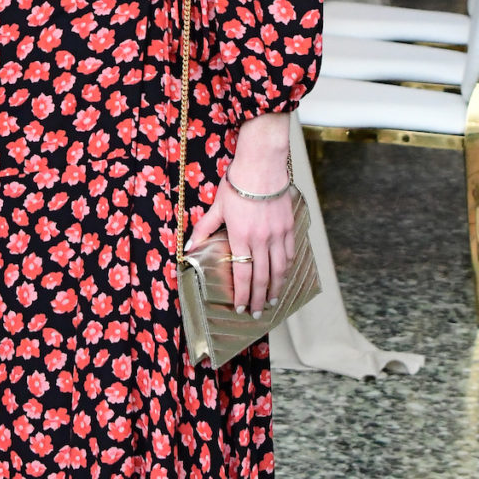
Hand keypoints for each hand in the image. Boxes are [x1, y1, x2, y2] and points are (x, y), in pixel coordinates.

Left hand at [191, 170, 295, 318]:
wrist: (263, 164)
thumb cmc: (237, 183)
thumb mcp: (216, 206)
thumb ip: (204, 229)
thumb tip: (188, 248)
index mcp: (241, 236)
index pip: (243, 273)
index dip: (243, 293)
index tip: (242, 307)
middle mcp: (261, 239)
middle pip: (263, 277)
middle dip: (260, 298)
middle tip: (259, 313)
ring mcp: (278, 233)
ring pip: (279, 268)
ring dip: (277, 287)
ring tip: (274, 301)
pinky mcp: (289, 226)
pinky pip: (289, 253)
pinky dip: (287, 268)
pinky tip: (284, 276)